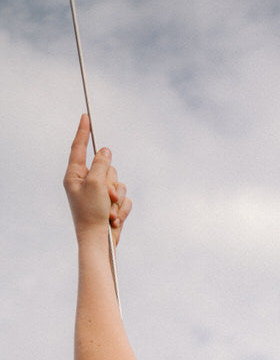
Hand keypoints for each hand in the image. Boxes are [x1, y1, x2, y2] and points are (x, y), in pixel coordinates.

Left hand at [63, 114, 131, 246]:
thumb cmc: (91, 214)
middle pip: (106, 167)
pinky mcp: (111, 206)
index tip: (85, 117)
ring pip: (119, 183)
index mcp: (75, 176)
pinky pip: (124, 198)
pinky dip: (122, 209)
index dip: (83, 132)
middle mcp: (87, 184)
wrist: (98, 243)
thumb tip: (105, 151)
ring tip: (110, 212)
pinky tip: (114, 220)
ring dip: (118, 198)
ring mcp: (100, 195)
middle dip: (112, 182)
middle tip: (107, 196)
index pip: (79, 149)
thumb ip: (101, 164)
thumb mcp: (95, 184)